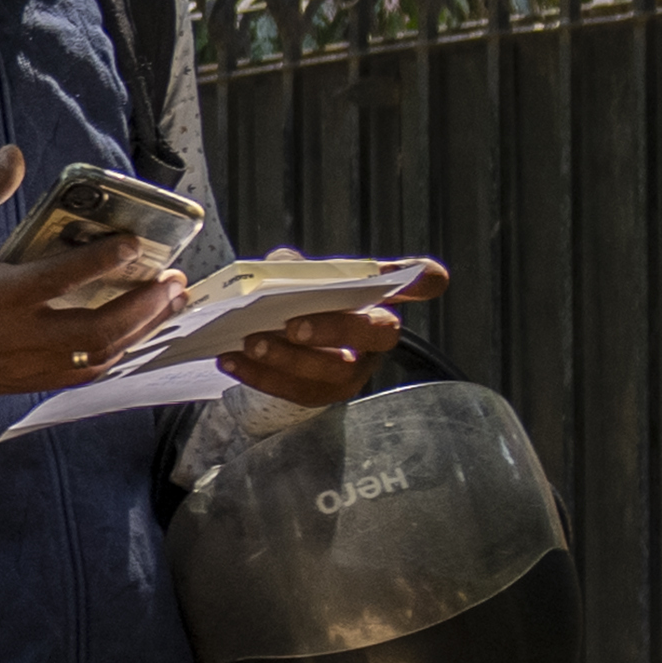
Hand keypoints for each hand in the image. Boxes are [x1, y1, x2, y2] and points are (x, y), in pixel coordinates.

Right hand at [0, 146, 183, 404]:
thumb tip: (14, 153)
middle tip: (173, 281)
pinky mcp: (28, 382)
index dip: (102, 261)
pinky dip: (117, 354)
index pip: (60, 279)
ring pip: (97, 356)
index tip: (133, 242)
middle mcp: (17, 336)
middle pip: (95, 330)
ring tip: (169, 302)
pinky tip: (138, 332)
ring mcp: (25, 365)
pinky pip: (83, 374)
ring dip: (140, 330)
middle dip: (142, 307)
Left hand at [220, 267, 446, 405]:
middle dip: (336, 329)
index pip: (413, 282)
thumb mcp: (294, 273)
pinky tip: (231, 360)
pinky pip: (295, 392)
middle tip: (294, 324)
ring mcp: (353, 371)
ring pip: (333, 372)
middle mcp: (375, 336)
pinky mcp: (322, 396)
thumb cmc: (294, 297)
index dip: (423, 280)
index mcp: (375, 296)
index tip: (430, 279)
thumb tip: (277, 271)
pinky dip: (259, 376)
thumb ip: (291, 266)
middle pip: (375, 333)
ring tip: (251, 343)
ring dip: (289, 358)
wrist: (276, 337)